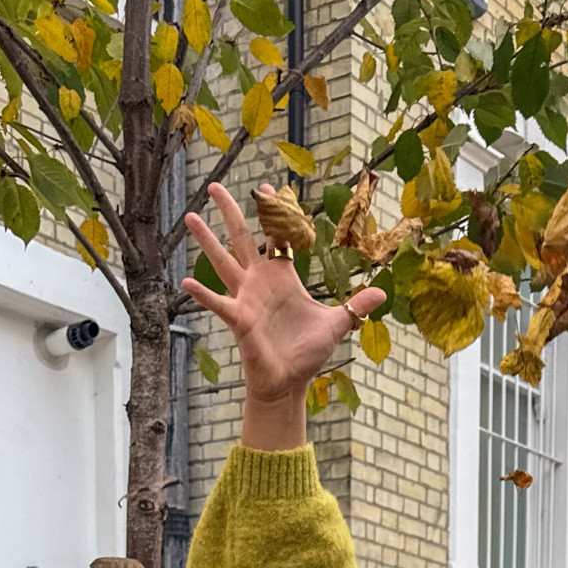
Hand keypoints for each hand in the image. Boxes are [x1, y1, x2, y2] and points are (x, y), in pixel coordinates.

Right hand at [181, 183, 385, 446]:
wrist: (289, 382)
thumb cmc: (306, 354)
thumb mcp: (336, 325)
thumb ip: (355, 306)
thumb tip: (382, 293)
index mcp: (282, 278)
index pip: (277, 237)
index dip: (273, 214)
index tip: (267, 188)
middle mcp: (259, 282)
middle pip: (242, 238)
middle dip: (230, 212)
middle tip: (215, 185)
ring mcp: (246, 299)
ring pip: (222, 261)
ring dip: (206, 240)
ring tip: (189, 215)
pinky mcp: (240, 319)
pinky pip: (218, 303)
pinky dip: (203, 295)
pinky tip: (186, 282)